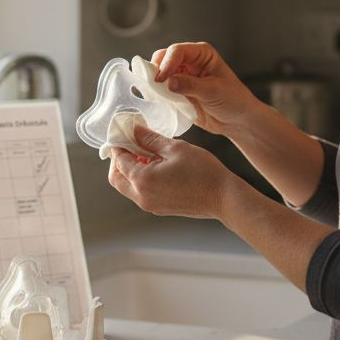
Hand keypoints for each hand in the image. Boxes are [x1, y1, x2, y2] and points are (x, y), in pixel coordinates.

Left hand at [108, 124, 239, 219]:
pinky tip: (156, 166)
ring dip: (130, 170)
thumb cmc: (203, 172)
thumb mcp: (176, 148)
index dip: (118, 144)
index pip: (119, 160)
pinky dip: (140, 179)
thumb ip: (151, 139)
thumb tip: (136, 131)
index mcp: (142, 180)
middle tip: (131, 144)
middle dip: (119, 160)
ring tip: (146, 153)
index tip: (123, 132)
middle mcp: (141, 196)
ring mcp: (150, 205)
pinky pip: (140, 193)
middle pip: (116, 178)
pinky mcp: (159, 208)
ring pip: (127, 187)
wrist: (223, 197)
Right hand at [150, 42, 262, 137]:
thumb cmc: (233, 100)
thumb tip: (168, 82)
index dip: (166, 63)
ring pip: (159, 73)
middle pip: (164, 58)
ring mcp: (182, 76)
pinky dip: (157, 94)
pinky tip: (158, 101)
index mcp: (201, 53)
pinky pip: (161, 90)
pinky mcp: (177, 91)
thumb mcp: (214, 91)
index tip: (161, 79)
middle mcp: (189, 62)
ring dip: (155, 83)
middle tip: (155, 86)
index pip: (177, 51)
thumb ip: (191, 85)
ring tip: (156, 95)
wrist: (237, 120)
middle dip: (157, 70)